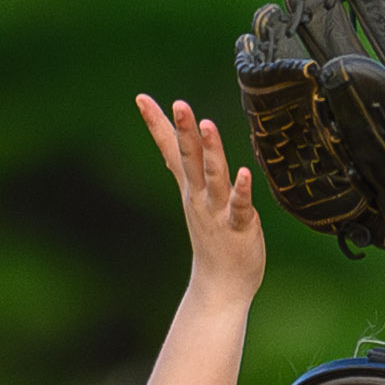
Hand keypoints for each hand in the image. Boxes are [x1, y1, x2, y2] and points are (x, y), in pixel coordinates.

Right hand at [137, 95, 264, 304]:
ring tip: (206, 124)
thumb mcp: (196, 198)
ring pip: (212, 176)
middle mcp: (200, 196)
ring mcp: (217, 211)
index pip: (171, 150)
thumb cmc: (213, 238)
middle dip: (184, 130)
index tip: (141, 97)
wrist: (221, 286)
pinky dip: (240, 189)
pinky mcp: (238, 227)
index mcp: (191, 187)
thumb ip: (190, 168)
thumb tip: (179, 141)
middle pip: (189, 158)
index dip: (157, 124)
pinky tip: (244, 172)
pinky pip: (238, 206)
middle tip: (179, 104)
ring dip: (210, 150)